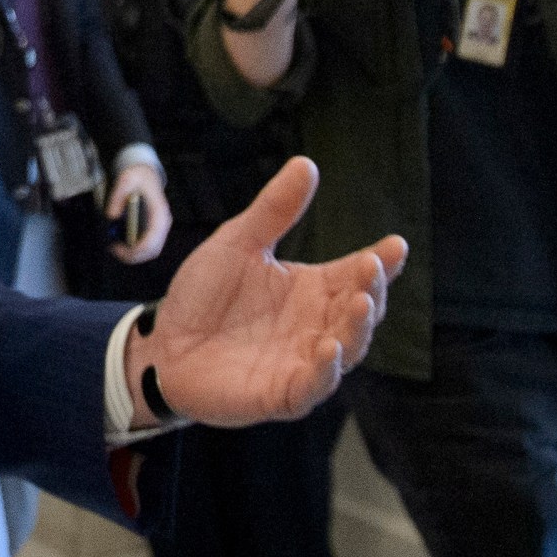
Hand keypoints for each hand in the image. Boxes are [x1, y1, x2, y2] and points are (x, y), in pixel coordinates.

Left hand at [104, 161, 170, 263]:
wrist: (146, 174)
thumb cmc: (137, 177)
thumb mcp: (125, 180)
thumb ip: (117, 196)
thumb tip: (111, 215)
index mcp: (160, 212)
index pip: (152, 240)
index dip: (136, 249)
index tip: (118, 248)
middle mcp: (163, 223)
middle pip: (152, 250)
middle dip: (132, 255)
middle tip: (113, 250)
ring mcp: (160, 228)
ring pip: (151, 252)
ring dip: (133, 255)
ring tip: (115, 249)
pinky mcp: (154, 230)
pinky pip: (148, 247)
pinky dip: (135, 251)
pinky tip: (120, 245)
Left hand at [128, 157, 406, 428]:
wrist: (162, 344)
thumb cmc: (203, 295)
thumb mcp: (237, 243)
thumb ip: (273, 210)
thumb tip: (306, 163)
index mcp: (312, 289)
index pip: (357, 273)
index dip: (381, 261)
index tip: (395, 244)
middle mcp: (316, 325)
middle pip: (361, 310)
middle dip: (373, 290)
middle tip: (372, 268)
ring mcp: (303, 361)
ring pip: (348, 349)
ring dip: (357, 328)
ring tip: (361, 302)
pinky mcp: (283, 393)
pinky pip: (314, 385)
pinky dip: (325, 370)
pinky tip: (328, 348)